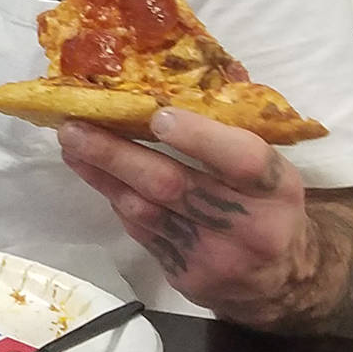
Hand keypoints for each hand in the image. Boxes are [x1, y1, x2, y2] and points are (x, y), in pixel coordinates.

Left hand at [58, 107, 311, 324]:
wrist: (281, 282)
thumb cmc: (268, 206)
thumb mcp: (271, 169)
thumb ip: (234, 128)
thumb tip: (185, 69)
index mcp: (277, 190)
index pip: (243, 161)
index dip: (199, 137)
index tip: (156, 116)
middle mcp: (251, 227)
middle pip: (174, 186)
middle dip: (117, 153)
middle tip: (74, 127)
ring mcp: (214, 257)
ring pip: (146, 210)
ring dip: (103, 174)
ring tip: (71, 144)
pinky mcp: (185, 276)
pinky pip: (141, 231)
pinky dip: (116, 198)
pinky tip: (94, 174)